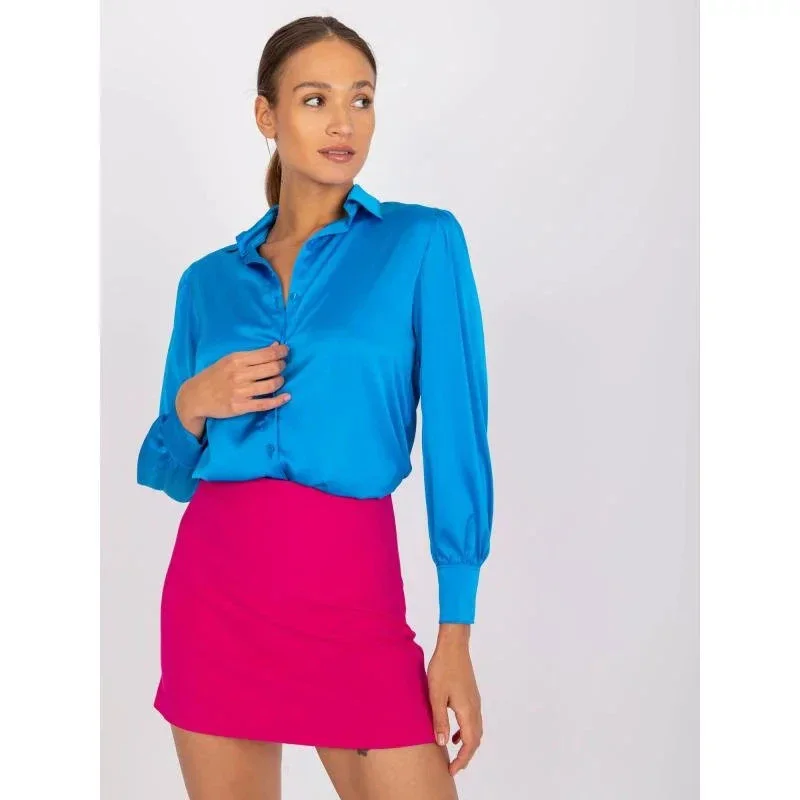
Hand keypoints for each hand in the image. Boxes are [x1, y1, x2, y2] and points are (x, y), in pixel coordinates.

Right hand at [176, 341, 290, 437]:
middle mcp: (239, 374)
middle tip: (282, 366)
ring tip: (280, 379)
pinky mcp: (241, 407)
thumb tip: (275, 346)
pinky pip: (265, 404)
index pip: (266, 354)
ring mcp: (241, 391)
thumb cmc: (214, 376)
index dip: (281, 352)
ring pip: (271, 385)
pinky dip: (279, 400)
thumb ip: (252, 354)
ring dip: (280, 381)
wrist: (195, 396)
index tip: (286, 351)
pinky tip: (287, 397)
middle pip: (272, 368)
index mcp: (236, 360)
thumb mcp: (229, 360)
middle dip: (282, 366)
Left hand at [427, 630, 482, 776]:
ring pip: (475, 730)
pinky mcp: (471, 695)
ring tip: (453, 754)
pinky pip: (472, 720)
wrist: (454, 646)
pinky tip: (452, 732)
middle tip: (454, 767)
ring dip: (466, 744)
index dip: (462, 759)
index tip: (452, 771)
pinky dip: (465, 731)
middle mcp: (475, 708)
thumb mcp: (436, 696)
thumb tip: (442, 744)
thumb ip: (439, 720)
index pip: (469, 743)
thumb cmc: (443, 669)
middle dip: (466, 755)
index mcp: (468, 710)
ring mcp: (475, 701)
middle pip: (475, 739)